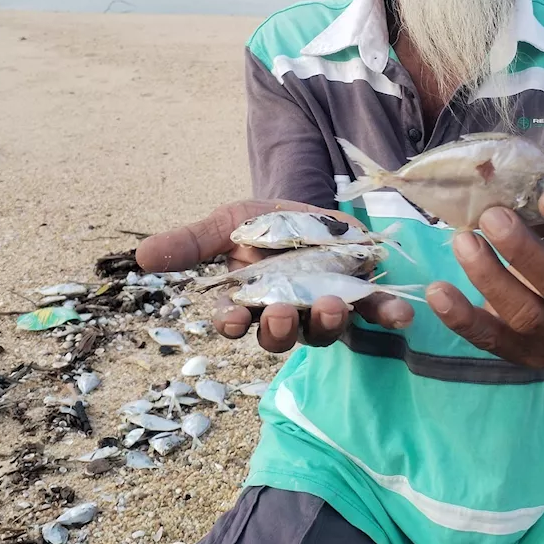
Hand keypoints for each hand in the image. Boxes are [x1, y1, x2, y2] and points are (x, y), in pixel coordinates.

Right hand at [135, 199, 415, 352]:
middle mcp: (289, 315)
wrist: (311, 206)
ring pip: (326, 329)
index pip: (238, 325)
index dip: (235, 325)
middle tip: (281, 313)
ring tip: (331, 305)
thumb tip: (140, 255)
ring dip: (329, 321)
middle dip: (280, 328)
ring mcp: (327, 308)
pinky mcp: (363, 294)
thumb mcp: (225, 225)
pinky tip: (404, 315)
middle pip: (282, 336)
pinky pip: (376, 313)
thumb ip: (190, 243)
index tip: (231, 320)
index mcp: (252, 303)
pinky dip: (389, 315)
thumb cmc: (264, 224)